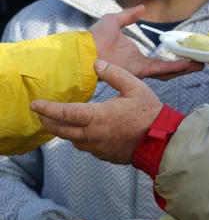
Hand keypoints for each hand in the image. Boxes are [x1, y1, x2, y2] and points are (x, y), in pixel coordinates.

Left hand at [31, 61, 162, 163]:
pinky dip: (80, 139)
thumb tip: (96, 64)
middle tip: (40, 116)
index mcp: (97, 117)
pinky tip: (84, 132)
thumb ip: (113, 74)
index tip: (35, 105)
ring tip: (61, 123)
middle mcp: (93, 135)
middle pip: (62, 130)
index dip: (47, 109)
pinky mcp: (105, 155)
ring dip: (65, 131)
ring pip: (73, 140)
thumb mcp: (133, 87)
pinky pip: (87, 147)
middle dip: (49, 122)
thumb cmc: (149, 114)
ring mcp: (98, 148)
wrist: (162, 142)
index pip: (64, 113)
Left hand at [91, 6, 202, 79]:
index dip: (172, 57)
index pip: (159, 59)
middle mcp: (141, 65)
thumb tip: (142, 8)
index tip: (186, 52)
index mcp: (135, 57)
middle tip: (200, 62)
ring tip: (201, 64)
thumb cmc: (95, 37)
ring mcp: (141, 70)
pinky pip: (162, 69)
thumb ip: (128, 16)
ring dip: (184, 68)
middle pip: (167, 69)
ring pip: (168, 72)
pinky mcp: (141, 70)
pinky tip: (189, 63)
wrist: (86, 50)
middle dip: (184, 67)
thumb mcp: (114, 20)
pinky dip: (176, 67)